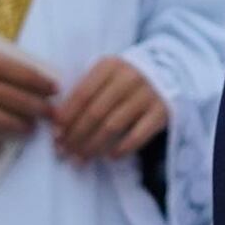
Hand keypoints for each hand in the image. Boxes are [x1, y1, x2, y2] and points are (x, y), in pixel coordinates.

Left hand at [49, 55, 168, 164]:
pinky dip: (122, 148)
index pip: (82, 94)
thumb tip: (58, 124)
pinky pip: (138, 135)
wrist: (168, 72)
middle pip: (95, 112)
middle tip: (64, 152)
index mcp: (109, 66)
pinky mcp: (162, 111)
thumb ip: (84, 92)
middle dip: (76, 135)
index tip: (56, 135)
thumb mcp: (105, 75)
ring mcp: (147, 94)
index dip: (67, 117)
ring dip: (93, 146)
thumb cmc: (124, 79)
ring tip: (81, 158)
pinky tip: (110, 156)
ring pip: (113, 126)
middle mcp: (129, 77)